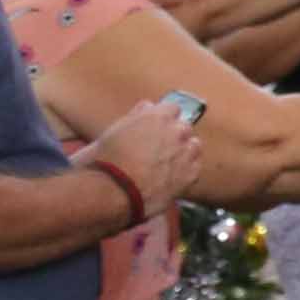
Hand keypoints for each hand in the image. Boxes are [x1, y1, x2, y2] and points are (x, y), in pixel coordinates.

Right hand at [90, 96, 198, 218]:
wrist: (111, 193)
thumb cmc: (103, 161)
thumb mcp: (112, 131)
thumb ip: (135, 117)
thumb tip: (147, 107)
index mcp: (156, 116)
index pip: (172, 108)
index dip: (163, 118)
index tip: (156, 128)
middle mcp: (175, 131)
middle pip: (184, 127)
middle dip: (174, 135)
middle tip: (158, 149)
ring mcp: (186, 153)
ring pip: (193, 146)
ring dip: (183, 152)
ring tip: (166, 165)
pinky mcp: (190, 175)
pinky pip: (195, 167)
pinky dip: (186, 171)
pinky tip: (171, 178)